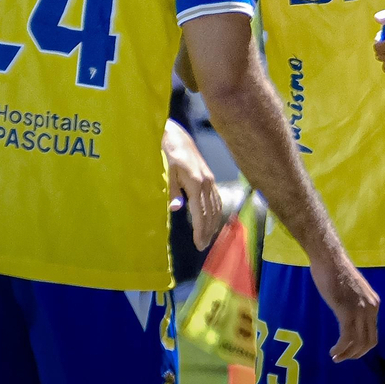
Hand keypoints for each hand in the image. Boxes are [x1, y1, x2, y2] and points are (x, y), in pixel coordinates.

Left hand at [163, 121, 222, 250]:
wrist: (178, 137)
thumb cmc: (169, 155)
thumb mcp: (167, 172)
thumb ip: (172, 191)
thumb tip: (176, 209)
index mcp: (196, 183)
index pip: (200, 213)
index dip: (200, 230)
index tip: (199, 244)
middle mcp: (206, 183)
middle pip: (210, 212)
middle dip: (207, 231)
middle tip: (202, 246)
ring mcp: (210, 180)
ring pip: (216, 206)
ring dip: (213, 223)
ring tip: (208, 237)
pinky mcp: (210, 177)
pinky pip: (216, 199)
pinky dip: (216, 212)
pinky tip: (213, 220)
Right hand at [308, 250, 379, 360]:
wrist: (329, 259)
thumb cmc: (335, 272)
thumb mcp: (351, 292)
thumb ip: (354, 305)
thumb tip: (348, 319)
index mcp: (373, 304)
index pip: (372, 334)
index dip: (361, 348)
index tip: (348, 351)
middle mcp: (371, 308)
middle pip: (369, 342)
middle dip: (355, 354)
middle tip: (341, 358)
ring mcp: (360, 310)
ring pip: (358, 343)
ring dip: (347, 354)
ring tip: (336, 357)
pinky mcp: (347, 311)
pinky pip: (347, 338)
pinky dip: (340, 349)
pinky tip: (333, 351)